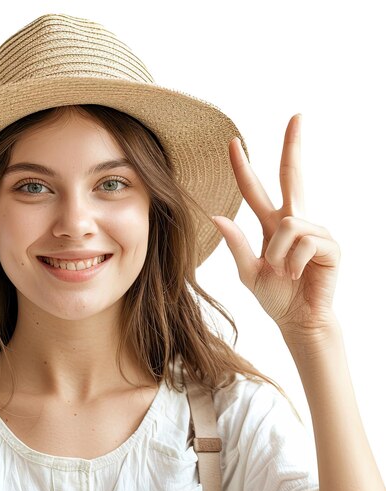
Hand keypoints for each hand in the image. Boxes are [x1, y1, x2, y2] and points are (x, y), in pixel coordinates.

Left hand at [212, 114, 340, 338]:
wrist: (298, 320)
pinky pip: (303, 242)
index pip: (256, 190)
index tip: (233, 143)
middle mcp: (295, 222)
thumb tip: (216, 215)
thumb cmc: (276, 296)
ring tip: (285, 271)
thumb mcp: (249, 271)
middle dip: (293, 146)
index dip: (243, 168)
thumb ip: (236, 244)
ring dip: (279, 253)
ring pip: (287, 224)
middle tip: (297, 115)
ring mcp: (316, 231)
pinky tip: (298, 273)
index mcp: (272, 226)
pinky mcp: (330, 245)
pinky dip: (294, 261)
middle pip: (292, 176)